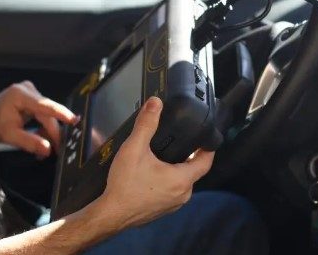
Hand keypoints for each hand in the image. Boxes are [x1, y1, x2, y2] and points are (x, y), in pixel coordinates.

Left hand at [0, 81, 77, 157]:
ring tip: (45, 149)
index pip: (46, 106)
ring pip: (47, 114)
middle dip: (52, 132)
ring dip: (47, 131)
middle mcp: (28, 89)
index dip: (61, 114)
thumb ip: (29, 142)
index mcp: (21, 95)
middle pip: (48, 113)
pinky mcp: (32, 96)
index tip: (74, 121)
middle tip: (57, 151)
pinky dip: (43, 126)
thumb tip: (48, 149)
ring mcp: (31, 91)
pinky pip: (43, 112)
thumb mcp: (9, 136)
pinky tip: (41, 138)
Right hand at [97, 97, 213, 228]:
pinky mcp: (162, 210)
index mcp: (182, 180)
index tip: (206, 137)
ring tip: (165, 154)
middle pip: (193, 170)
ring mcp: (173, 205)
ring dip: (177, 169)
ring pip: (182, 182)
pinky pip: (171, 191)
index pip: (206, 161)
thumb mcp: (134, 149)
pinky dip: (167, 180)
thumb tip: (156, 103)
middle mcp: (182, 195)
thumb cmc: (125, 185)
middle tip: (180, 140)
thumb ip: (146, 124)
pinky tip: (153, 173)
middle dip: (188, 155)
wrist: (110, 215)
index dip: (208, 148)